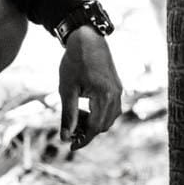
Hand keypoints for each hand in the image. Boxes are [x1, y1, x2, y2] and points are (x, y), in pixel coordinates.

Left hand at [58, 25, 122, 149]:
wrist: (88, 39)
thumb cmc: (75, 62)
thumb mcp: (67, 89)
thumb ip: (68, 115)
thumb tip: (65, 137)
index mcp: (104, 96)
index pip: (96, 127)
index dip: (83, 139)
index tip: (71, 145)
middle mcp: (116, 95)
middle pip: (104, 125)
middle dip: (88, 131)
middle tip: (71, 127)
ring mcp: (118, 91)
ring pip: (110, 118)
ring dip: (94, 123)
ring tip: (77, 115)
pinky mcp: (117, 87)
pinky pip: (112, 108)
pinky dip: (99, 113)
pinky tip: (85, 107)